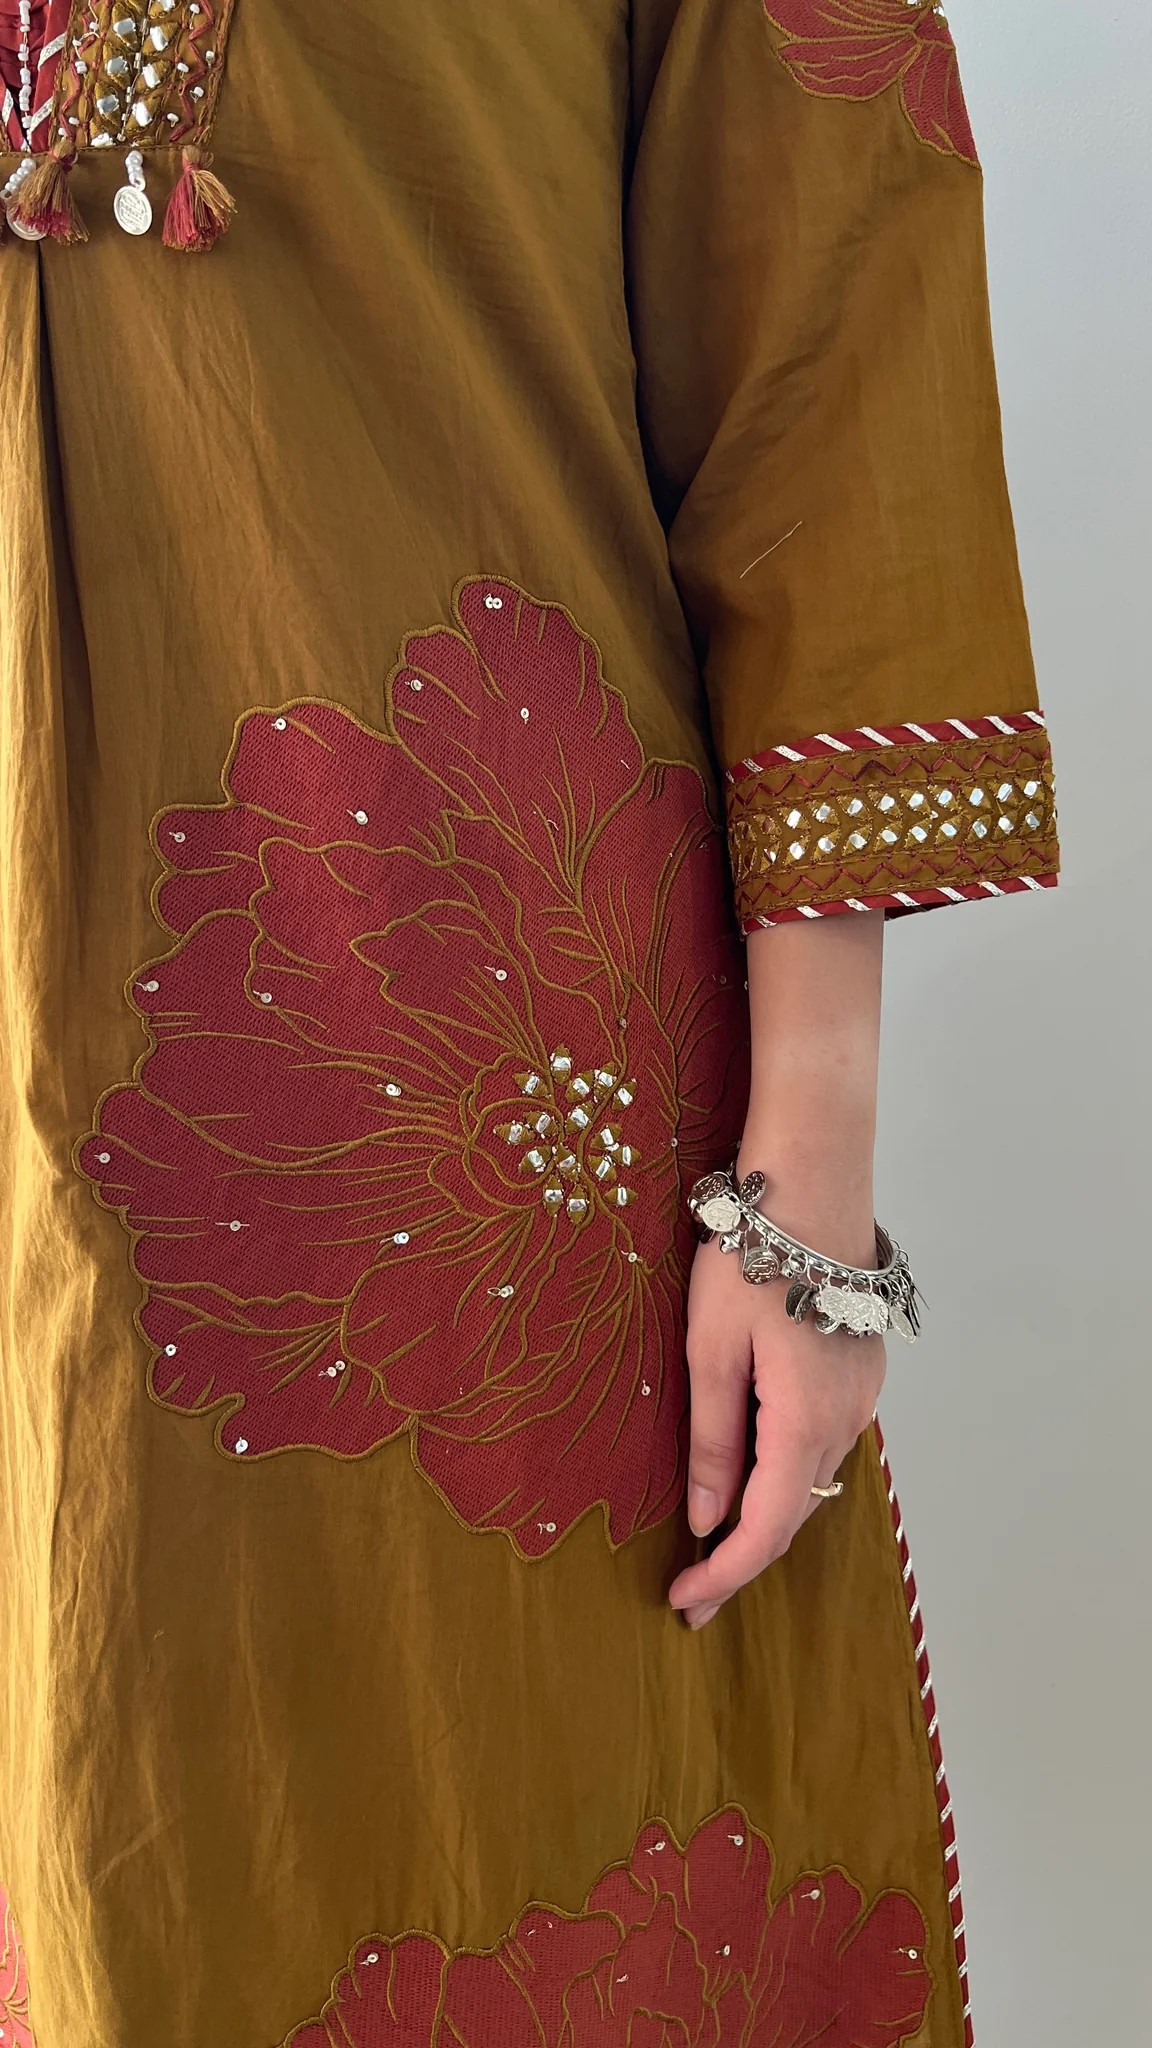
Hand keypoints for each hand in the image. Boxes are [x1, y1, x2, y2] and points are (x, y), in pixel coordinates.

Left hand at [668, 1225, 886, 1628]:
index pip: (765, 1528)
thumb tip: (706, 1519)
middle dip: (741, 1558)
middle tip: (691, 1592)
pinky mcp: (861, 1374)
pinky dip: (785, 1467)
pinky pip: (822, 1442)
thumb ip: (714, 1440)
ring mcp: (862, 1397)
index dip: (724, 1575)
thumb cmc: (751, 1258)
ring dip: (765, 1511)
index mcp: (805, 1422)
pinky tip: (750, 1466)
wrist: (813, 1184)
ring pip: (810, 1478)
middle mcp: (846, 1421)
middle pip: (794, 1513)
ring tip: (710, 1536)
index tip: (684, 1603)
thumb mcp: (711, 1350)